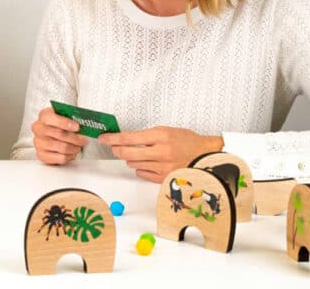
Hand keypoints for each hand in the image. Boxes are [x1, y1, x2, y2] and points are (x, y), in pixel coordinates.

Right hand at [31, 107, 88, 164]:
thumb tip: (82, 119)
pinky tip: (72, 152)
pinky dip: (69, 156)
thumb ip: (73, 115)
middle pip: (58, 134)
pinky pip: (60, 158)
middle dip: (74, 138)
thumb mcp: (68, 114)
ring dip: (74, 148)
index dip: (64, 123)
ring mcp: (38, 142)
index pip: (50, 118)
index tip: (77, 127)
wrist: (57, 133)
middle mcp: (38, 128)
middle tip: (83, 139)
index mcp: (44, 115)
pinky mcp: (42, 155)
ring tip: (78, 146)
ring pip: (62, 147)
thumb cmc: (63, 123)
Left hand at [98, 126, 223, 182]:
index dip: (113, 138)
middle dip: (116, 149)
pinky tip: (148, 162)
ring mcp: (163, 167)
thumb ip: (146, 136)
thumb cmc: (186, 141)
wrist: (205, 154)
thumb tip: (124, 139)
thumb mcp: (166, 131)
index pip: (129, 138)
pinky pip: (142, 173)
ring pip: (133, 163)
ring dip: (131, 158)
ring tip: (141, 153)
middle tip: (113, 146)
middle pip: (127, 152)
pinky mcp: (164, 178)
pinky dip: (140, 168)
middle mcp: (161, 152)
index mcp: (161, 136)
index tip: (104, 138)